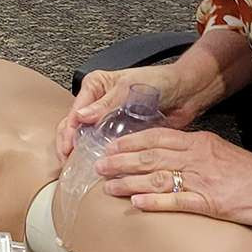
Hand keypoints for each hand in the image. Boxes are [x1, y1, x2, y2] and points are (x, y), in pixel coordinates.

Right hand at [56, 65, 193, 159]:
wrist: (185, 92)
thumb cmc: (160, 82)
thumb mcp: (129, 89)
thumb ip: (105, 104)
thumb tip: (81, 116)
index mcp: (96, 86)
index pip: (75, 111)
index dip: (68, 132)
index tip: (67, 148)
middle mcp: (98, 102)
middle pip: (74, 125)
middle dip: (67, 144)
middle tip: (65, 163)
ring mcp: (108, 118)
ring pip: (85, 138)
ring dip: (78, 152)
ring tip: (73, 169)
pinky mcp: (120, 132)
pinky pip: (103, 146)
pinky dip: (96, 156)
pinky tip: (93, 168)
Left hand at [95, 128, 251, 228]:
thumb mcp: (221, 153)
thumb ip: (195, 152)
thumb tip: (168, 156)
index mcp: (200, 142)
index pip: (158, 137)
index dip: (130, 141)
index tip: (111, 144)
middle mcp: (198, 156)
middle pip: (151, 155)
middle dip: (121, 160)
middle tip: (98, 165)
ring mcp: (204, 180)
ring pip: (158, 177)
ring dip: (128, 182)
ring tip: (107, 187)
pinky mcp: (211, 203)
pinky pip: (177, 201)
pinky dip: (154, 202)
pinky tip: (136, 204)